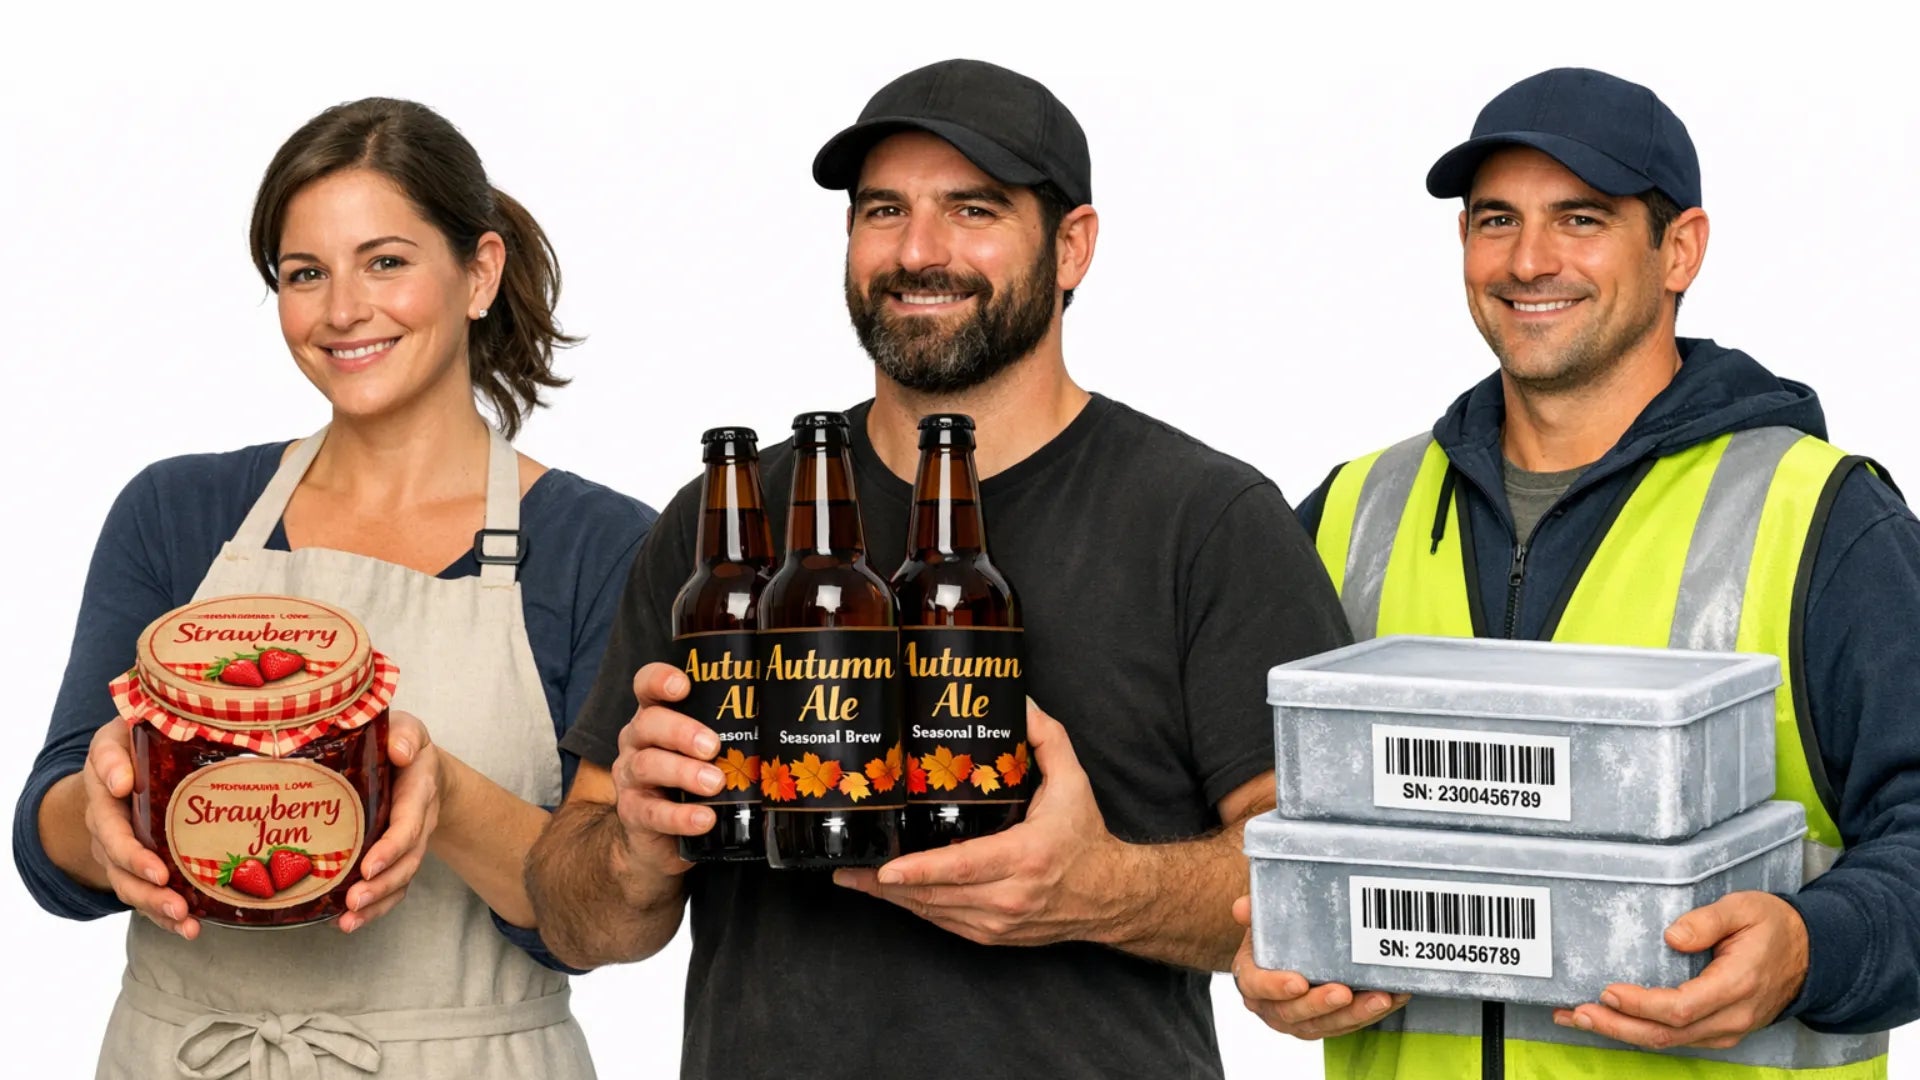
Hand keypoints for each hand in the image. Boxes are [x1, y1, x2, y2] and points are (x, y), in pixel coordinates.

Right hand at [81, 718, 199, 937]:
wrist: (120, 765)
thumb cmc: (129, 744)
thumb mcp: (117, 736)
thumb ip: (116, 752)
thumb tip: (122, 780)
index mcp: (104, 795)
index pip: (110, 823)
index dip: (130, 848)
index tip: (155, 866)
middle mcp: (108, 828)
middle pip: (119, 863)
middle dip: (144, 883)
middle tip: (172, 896)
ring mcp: (122, 851)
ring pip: (131, 886)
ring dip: (157, 906)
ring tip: (185, 920)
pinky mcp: (142, 865)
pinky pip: (149, 895)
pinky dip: (167, 916)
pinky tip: (192, 928)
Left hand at [341, 710, 441, 932]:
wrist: (421, 765)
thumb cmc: (404, 746)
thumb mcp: (408, 729)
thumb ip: (405, 735)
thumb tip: (398, 750)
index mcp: (418, 793)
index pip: (408, 825)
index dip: (391, 848)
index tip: (368, 866)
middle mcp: (417, 825)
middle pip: (406, 863)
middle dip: (382, 886)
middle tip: (353, 901)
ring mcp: (406, 846)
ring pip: (399, 880)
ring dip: (376, 904)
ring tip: (348, 921)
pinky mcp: (392, 859)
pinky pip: (390, 888)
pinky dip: (372, 909)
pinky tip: (346, 923)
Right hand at [610, 662, 722, 878]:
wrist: (659, 840)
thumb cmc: (690, 784)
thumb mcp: (704, 753)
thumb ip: (730, 735)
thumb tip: (787, 727)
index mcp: (656, 718)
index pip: (646, 686)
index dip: (659, 680)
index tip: (683, 686)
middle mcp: (637, 742)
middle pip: (648, 723)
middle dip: (681, 731)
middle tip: (713, 746)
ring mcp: (631, 778)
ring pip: (648, 765)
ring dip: (684, 772)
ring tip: (714, 783)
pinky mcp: (634, 814)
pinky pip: (652, 813)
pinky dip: (680, 816)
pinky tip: (705, 818)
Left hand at [833, 700, 1123, 946]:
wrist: (1112, 896)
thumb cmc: (1086, 839)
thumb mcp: (1073, 783)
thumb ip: (1047, 739)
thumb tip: (1021, 701)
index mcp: (1025, 857)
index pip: (963, 867)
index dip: (921, 870)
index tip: (886, 870)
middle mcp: (1010, 896)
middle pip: (937, 895)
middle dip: (887, 886)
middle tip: (849, 870)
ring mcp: (1000, 922)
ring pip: (936, 913)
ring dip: (895, 900)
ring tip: (857, 880)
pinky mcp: (995, 936)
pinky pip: (947, 924)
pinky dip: (919, 909)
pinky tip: (893, 895)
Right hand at [1230, 895, 1408, 1037]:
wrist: (1282, 953)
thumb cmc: (1272, 937)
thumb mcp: (1260, 920)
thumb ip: (1254, 913)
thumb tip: (1242, 908)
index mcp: (1251, 979)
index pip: (1257, 986)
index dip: (1276, 987)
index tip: (1298, 982)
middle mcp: (1272, 1007)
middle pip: (1294, 1013)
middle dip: (1322, 1004)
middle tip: (1345, 992)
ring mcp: (1300, 1020)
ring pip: (1326, 1024)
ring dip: (1355, 1014)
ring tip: (1381, 998)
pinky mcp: (1326, 1024)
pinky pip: (1348, 1024)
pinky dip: (1371, 1014)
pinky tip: (1393, 998)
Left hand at [1554, 891, 1808, 1049]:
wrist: (1810, 955)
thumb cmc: (1773, 927)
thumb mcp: (1745, 909)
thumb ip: (1709, 920)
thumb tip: (1672, 936)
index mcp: (1737, 986)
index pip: (1682, 1008)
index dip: (1642, 1004)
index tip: (1609, 991)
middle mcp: (1731, 1017)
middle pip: (1667, 1033)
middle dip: (1617, 1026)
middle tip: (1576, 1013)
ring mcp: (1725, 1030)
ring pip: (1667, 1042)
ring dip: (1620, 1032)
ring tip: (1575, 1017)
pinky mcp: (1717, 1031)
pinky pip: (1674, 1038)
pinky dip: (1637, 1031)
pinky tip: (1607, 1021)